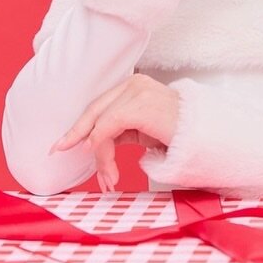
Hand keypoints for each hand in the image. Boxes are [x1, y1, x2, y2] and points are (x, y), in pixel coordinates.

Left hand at [51, 74, 178, 192]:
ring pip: (99, 125)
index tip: (63, 144)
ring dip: (99, 156)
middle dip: (76, 135)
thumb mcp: (143, 129)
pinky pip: (107, 129)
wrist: (204, 137)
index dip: (80, 126)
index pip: (100, 106)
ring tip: (108, 178)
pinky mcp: (137, 106)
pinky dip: (101, 149)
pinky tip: (107, 167)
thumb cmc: (178, 134)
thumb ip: (119, 128)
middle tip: (59, 151)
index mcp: (135, 85)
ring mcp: (137, 92)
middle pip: (94, 112)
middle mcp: (135, 83)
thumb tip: (90, 142)